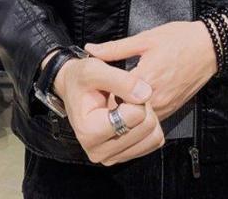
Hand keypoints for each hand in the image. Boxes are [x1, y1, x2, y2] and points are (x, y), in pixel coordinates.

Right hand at [49, 54, 164, 164]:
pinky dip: (148, 126)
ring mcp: (112, 157)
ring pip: (153, 137)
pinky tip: (131, 115)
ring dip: (147, 116)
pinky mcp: (124, 156)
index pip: (137, 114)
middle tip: (125, 95)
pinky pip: (153, 142)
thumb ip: (122, 80)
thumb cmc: (81, 78)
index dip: (135, 93)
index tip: (120, 87)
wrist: (73, 89)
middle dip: (142, 105)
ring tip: (128, 104)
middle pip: (147, 127)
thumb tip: (146, 94)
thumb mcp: (94, 70)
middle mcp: (99, 152)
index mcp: (89, 133)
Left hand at [85, 21, 216, 121]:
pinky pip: (150, 117)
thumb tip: (90, 49)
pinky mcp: (172, 110)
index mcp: (144, 79)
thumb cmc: (178, 39)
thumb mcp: (145, 38)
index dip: (100, 93)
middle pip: (123, 112)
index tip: (93, 86)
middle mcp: (154, 99)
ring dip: (126, 110)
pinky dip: (140, 111)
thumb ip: (115, 48)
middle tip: (102, 92)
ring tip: (117, 95)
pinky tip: (135, 98)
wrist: (210, 47)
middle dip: (111, 104)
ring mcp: (165, 107)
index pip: (112, 96)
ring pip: (136, 118)